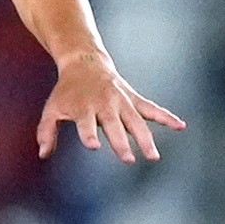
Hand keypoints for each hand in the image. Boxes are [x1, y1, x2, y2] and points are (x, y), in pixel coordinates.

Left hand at [36, 53, 183, 162]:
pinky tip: (181, 126)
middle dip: (120, 142)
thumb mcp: (52, 108)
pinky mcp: (134, 99)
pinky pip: (153, 108)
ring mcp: (122, 102)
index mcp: (83, 108)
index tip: (93, 146)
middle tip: (128, 159)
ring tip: (153, 156)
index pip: (85, 123)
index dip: (88, 134)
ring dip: (145, 138)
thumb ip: (46, 131)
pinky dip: (166, 117)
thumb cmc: (66, 92)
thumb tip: (43, 154)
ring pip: (136, 121)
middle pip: (114, 125)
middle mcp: (104, 105)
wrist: (84, 63)